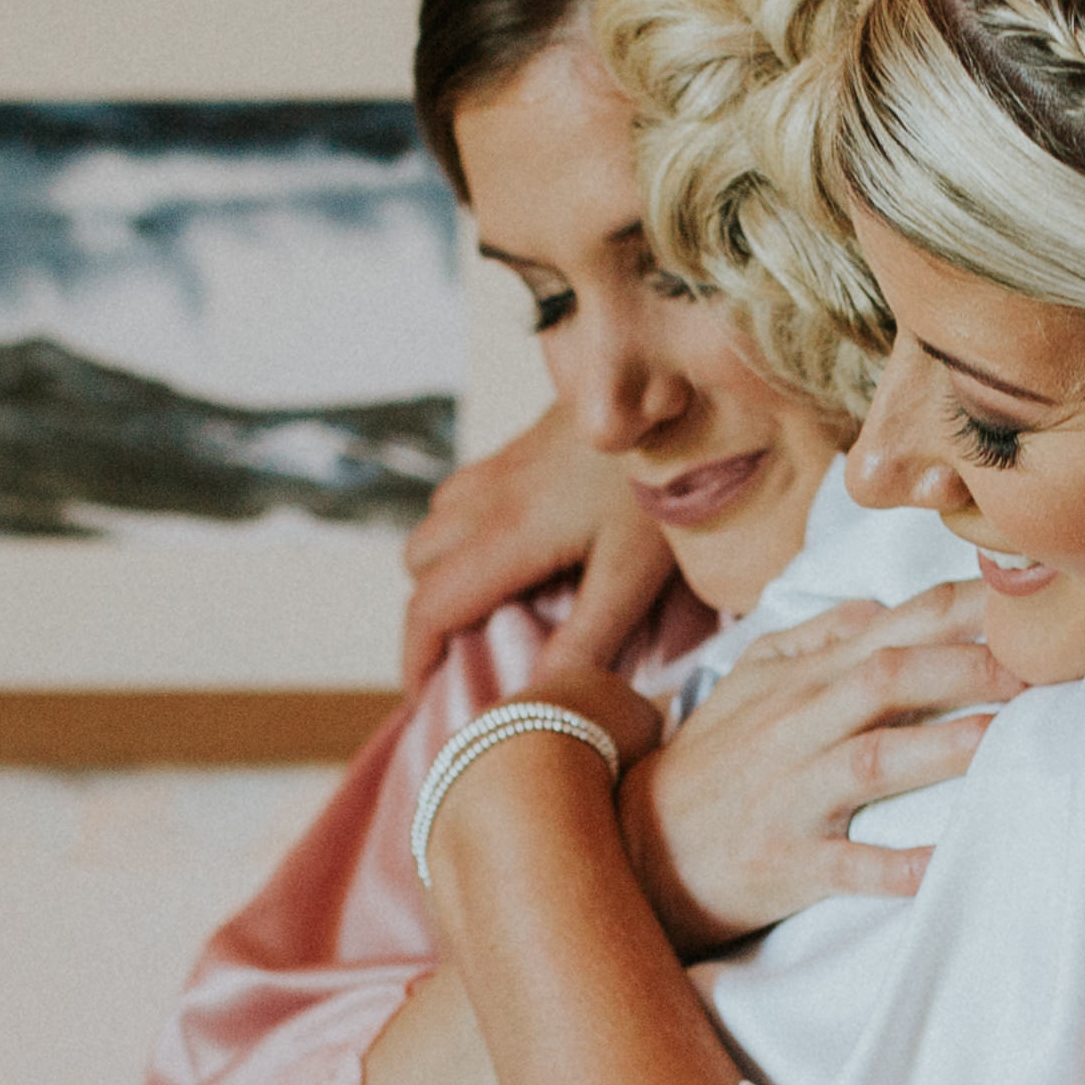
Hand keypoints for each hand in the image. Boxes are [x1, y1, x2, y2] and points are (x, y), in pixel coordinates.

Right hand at [404, 416, 682, 676]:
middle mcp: (488, 499)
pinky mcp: (521, 449)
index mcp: (509, 537)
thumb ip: (586, 637)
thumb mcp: (633, 572)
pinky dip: (467, 533)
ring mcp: (501, 468)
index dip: (415, 658)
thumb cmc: (660, 481)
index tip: (423, 697)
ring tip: (491, 606)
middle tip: (467, 653)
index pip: (429, 607)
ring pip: (436, 524)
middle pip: (418, 564)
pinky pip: (463, 496)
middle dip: (430, 613)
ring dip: (446, 568)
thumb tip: (542, 697)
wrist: (670, 387)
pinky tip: (517, 550)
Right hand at [613, 586, 1015, 950]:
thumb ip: (815, 637)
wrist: (634, 849)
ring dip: (944, 749)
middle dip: (971, 667)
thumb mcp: (750, 682)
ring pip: (874, 760)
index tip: (1029, 601)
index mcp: (805, 680)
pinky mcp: (785, 864)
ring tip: (1008, 740)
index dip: (964, 610)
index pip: (895, 627)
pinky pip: (847, 866)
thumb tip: (881, 604)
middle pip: (891, 678)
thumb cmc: (709, 764)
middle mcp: (801, 726)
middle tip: (1049, 667)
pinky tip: (943, 867)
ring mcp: (793, 795)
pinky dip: (895, 868)